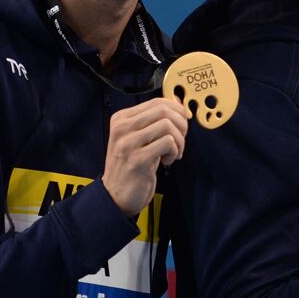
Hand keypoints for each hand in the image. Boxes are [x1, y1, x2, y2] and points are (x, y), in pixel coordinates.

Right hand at [101, 98, 187, 216]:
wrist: (116, 195)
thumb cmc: (131, 165)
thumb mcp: (138, 138)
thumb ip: (153, 122)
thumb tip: (178, 103)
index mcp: (121, 119)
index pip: (157, 102)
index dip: (177, 111)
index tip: (181, 126)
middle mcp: (122, 127)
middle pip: (164, 111)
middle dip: (181, 124)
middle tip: (180, 140)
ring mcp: (128, 143)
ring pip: (168, 125)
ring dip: (179, 141)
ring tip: (173, 153)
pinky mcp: (138, 159)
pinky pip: (168, 143)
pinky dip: (174, 151)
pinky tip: (167, 161)